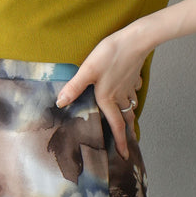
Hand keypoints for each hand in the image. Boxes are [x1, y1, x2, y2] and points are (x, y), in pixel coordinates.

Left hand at [56, 28, 146, 159]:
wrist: (135, 40)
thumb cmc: (110, 55)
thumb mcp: (88, 70)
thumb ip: (74, 87)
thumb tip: (60, 103)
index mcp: (108, 98)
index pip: (116, 125)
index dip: (120, 142)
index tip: (125, 156)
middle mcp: (121, 96)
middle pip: (125, 117)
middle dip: (127, 130)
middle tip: (128, 140)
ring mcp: (129, 85)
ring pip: (130, 104)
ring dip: (129, 113)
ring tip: (128, 120)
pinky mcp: (134, 75)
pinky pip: (134, 88)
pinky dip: (133, 93)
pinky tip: (131, 90)